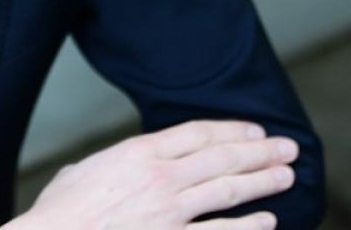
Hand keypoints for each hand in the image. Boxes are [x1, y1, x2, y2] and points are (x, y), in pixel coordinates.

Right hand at [4, 120, 298, 228]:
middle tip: (289, 148)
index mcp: (138, 152)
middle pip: (221, 158)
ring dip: (262, 183)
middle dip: (260, 152)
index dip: (231, 130)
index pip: (197, 133)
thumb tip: (119, 166)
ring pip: (228, 191)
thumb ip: (111, 164)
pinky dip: (248, 227)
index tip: (254, 131)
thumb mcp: (83, 170)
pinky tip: (268, 221)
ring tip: (286, 176)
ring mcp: (170, 212)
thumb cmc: (61, 210)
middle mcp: (161, 178)